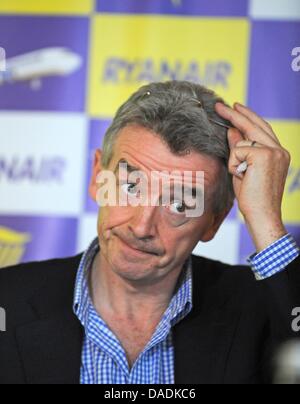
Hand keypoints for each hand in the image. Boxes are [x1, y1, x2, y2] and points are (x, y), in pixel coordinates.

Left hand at [215, 102, 290, 251]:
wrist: (262, 215)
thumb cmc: (252, 198)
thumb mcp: (243, 169)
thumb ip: (239, 150)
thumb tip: (231, 130)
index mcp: (278, 152)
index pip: (261, 128)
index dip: (247, 117)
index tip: (235, 107)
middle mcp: (279, 149)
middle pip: (254, 124)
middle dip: (235, 114)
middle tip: (219, 106)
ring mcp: (274, 151)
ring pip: (242, 141)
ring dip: (235, 160)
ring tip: (243, 177)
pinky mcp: (264, 155)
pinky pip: (237, 151)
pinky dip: (235, 165)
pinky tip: (243, 177)